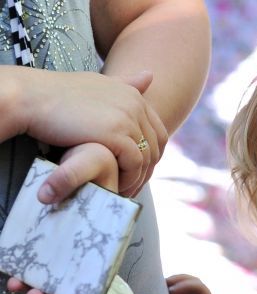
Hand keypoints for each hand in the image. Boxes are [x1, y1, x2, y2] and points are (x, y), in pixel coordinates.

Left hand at [7, 143, 118, 293]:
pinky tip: (13, 272)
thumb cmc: (95, 158)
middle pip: (78, 289)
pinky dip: (29, 273)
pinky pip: (43, 263)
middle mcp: (91, 248)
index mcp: (109, 240)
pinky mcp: (54, 238)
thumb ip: (69, 176)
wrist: (82, 150)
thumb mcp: (88, 161)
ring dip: (39, 291)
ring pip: (59, 281)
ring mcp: (71, 245)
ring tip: (19, 287)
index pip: (99, 282)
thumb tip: (45, 197)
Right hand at [20, 69, 166, 197]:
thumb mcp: (98, 84)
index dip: (152, 154)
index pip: (158, 132)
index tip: (137, 171)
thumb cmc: (58, 94)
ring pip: (146, 157)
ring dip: (138, 178)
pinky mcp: (116, 134)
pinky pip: (134, 164)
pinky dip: (129, 178)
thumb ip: (126, 84)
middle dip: (147, 169)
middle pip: (156, 146)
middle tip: (133, 186)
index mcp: (133, 95)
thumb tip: (151, 75)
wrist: (32, 98)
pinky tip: (117, 187)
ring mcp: (127, 119)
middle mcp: (135, 105)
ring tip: (124, 190)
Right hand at [167, 275, 221, 293]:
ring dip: (176, 286)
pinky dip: (174, 293)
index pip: (201, 289)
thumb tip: (168, 292)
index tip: (169, 289)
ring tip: (160, 287)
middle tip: (162, 283)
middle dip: (179, 281)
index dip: (185, 285)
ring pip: (189, 288)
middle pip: (196, 285)